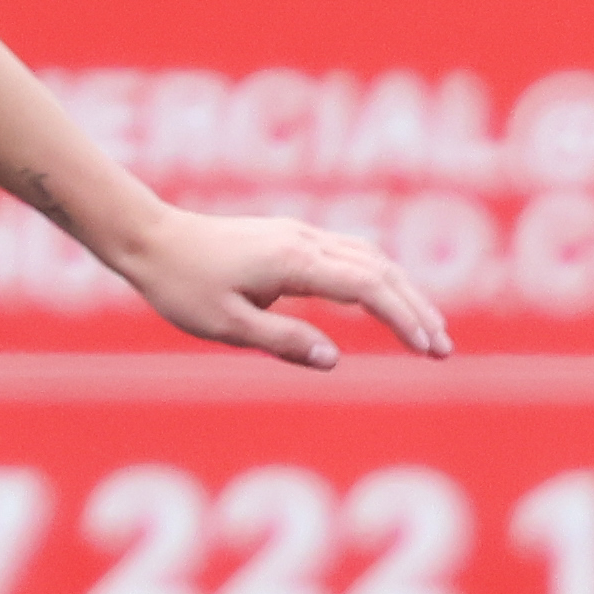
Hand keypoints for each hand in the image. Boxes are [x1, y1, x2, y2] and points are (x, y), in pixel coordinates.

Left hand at [102, 205, 452, 369]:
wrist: (150, 239)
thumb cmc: (180, 285)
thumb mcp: (226, 325)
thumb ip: (282, 341)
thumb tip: (332, 360)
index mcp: (293, 262)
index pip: (368, 287)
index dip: (404, 318)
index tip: (428, 348)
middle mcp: (304, 240)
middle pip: (381, 269)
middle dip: (416, 308)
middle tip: (443, 348)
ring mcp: (299, 234)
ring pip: (370, 257)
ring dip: (403, 291)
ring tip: (426, 327)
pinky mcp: (289, 237)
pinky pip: (349, 252)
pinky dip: (379, 276)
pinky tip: (386, 298)